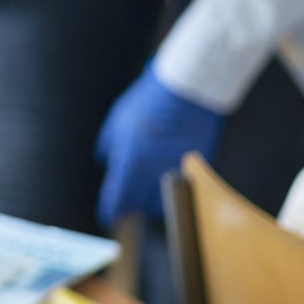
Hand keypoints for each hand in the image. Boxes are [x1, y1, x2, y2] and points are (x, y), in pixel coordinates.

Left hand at [95, 62, 224, 226]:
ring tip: (148, 183)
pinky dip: (173, 181)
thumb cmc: (148, 102)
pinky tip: (168, 168)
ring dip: (154, 197)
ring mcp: (177, 171)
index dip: (110, 210)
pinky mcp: (197, 166)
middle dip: (132, 204)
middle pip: (140, 206)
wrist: (187, 89)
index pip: (116, 202)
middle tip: (128, 198)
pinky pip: (181, 184)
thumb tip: (107, 163)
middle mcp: (153, 174)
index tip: (108, 215)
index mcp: (130, 165)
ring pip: (163, 199)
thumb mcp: (117, 122)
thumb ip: (109, 148)